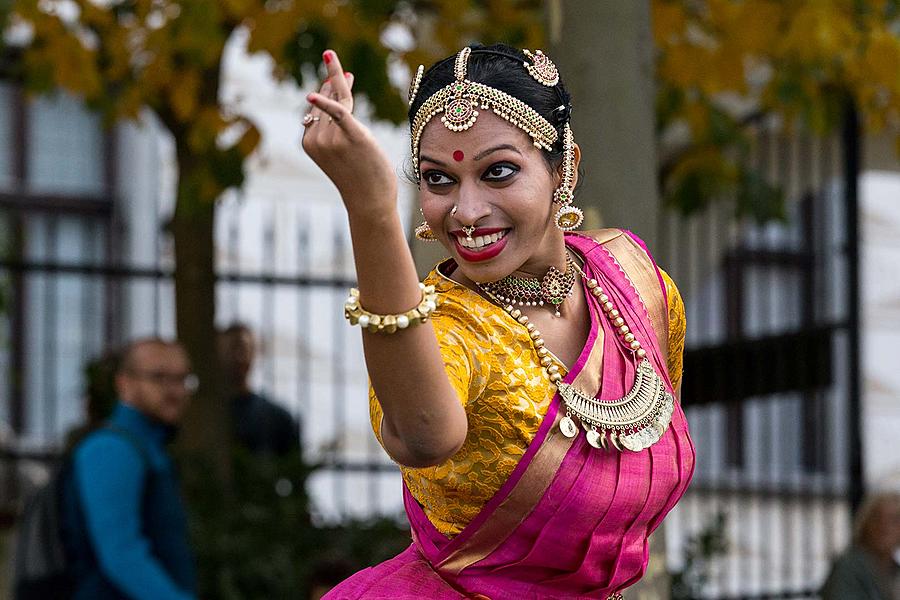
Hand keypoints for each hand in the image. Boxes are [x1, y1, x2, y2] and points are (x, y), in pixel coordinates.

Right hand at [301, 50, 398, 217]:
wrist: (369, 202)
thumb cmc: (360, 176)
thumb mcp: (345, 149)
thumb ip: (337, 127)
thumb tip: (339, 99)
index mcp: (308, 143)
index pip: (317, 108)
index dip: (324, 89)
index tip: (336, 73)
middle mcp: (317, 139)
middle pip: (326, 102)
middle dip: (332, 83)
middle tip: (330, 56)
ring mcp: (331, 139)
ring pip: (338, 103)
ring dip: (342, 87)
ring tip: (345, 72)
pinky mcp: (351, 137)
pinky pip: (339, 112)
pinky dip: (329, 100)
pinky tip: (320, 90)